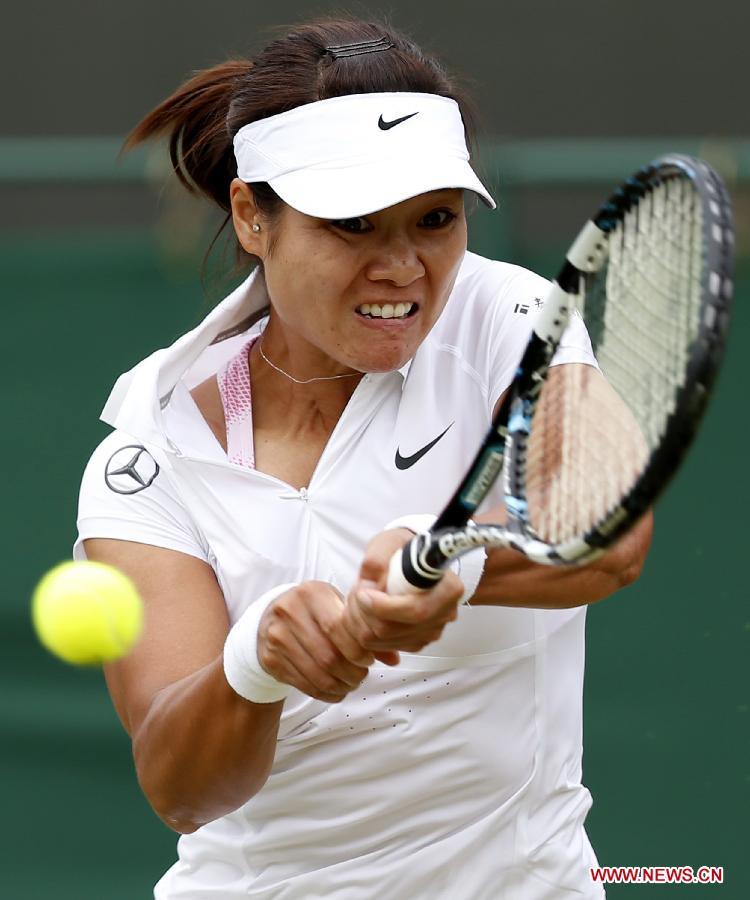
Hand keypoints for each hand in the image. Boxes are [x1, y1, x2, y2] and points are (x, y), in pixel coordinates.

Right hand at [256, 581, 374, 702]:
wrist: (269, 619)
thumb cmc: (313, 612)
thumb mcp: (336, 608)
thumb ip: (364, 630)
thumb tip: (394, 657)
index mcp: (311, 593)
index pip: (338, 627)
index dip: (357, 649)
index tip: (368, 660)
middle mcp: (290, 612)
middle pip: (329, 655)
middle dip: (352, 672)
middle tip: (362, 675)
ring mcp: (276, 636)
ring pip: (317, 673)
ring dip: (341, 685)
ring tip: (351, 682)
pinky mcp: (271, 659)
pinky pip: (304, 684)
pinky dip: (326, 693)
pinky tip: (336, 689)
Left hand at [338, 529, 464, 655]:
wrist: (412, 561)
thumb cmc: (403, 550)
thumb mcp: (389, 542)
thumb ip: (377, 559)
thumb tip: (368, 583)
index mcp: (448, 588)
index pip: (415, 611)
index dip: (382, 607)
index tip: (362, 591)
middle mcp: (443, 614)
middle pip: (393, 630)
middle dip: (364, 613)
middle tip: (355, 592)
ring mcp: (430, 631)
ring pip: (382, 641)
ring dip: (360, 622)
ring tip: (359, 599)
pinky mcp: (415, 642)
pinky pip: (382, 647)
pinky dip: (365, 631)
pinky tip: (365, 611)